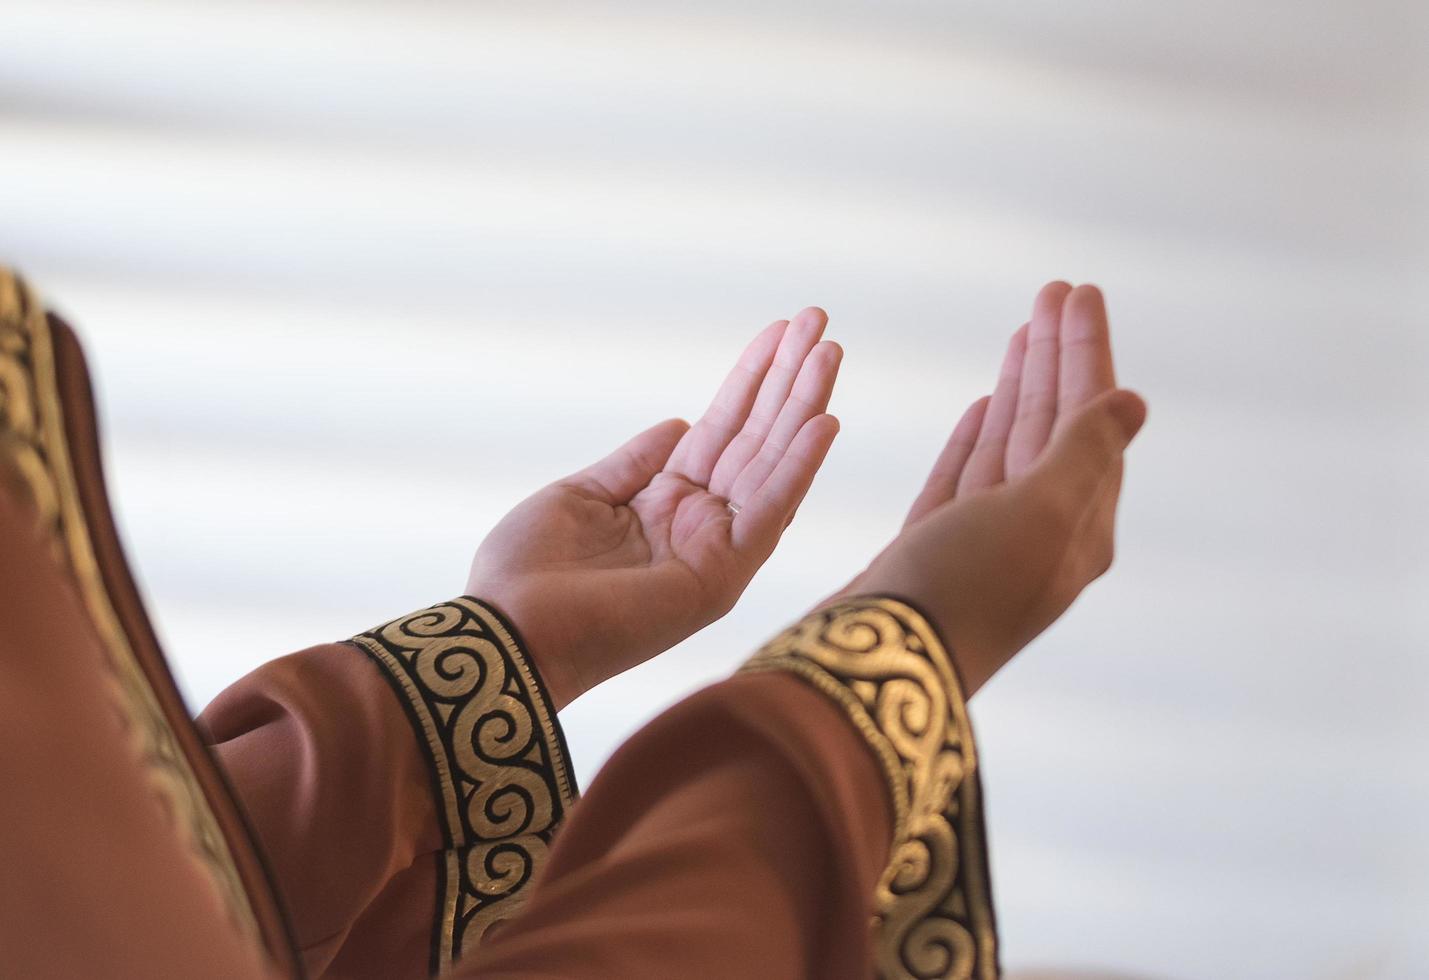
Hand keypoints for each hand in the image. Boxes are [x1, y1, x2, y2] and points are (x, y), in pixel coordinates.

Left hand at [469, 309, 842, 708]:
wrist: (508, 634)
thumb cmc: (527, 576)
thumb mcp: (580, 496)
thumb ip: (635, 463)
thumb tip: (681, 423)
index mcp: (664, 505)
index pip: (722, 430)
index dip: (751, 381)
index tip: (779, 333)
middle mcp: (700, 525)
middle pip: (756, 438)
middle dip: (789, 380)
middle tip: (820, 320)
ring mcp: (715, 551)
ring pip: (772, 465)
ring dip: (804, 407)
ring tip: (830, 351)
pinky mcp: (721, 576)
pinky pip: (769, 511)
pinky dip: (798, 466)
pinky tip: (824, 421)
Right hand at [837, 283, 1146, 694]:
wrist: (878, 664)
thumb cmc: (963, 588)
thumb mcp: (1042, 514)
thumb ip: (1085, 452)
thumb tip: (1133, 403)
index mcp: (1078, 529)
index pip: (1091, 421)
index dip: (1086, 355)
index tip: (1080, 294)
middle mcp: (1038, 535)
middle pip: (1054, 427)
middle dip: (1056, 359)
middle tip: (1055, 292)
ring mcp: (983, 543)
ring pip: (1011, 447)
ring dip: (1021, 388)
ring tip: (1024, 332)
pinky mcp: (933, 550)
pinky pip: (966, 479)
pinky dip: (977, 438)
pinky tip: (984, 405)